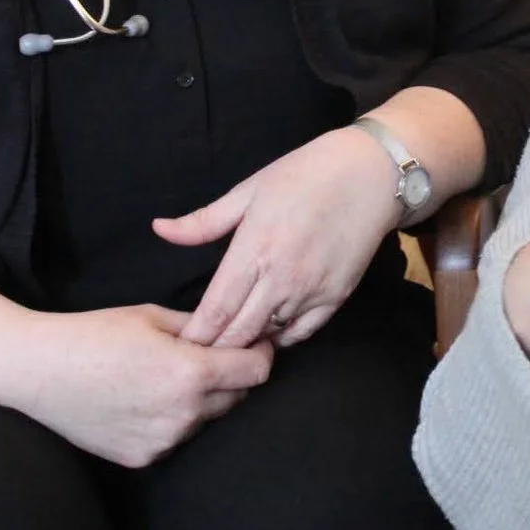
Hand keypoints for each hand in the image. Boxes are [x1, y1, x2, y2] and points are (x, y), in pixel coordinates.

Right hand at [6, 302, 273, 467]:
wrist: (36, 370)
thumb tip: (232, 330)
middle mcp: (184, 414)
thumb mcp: (151, 317)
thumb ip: (200, 327)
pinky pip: (176, 438)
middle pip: (237, 397)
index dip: (260, 353)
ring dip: (200, 401)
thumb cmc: (92, 334)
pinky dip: (172, 420)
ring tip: (164, 378)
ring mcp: (164, 441)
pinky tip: (142, 400)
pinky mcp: (143, 458)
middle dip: (231, 376)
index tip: (253, 343)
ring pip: (206, 420)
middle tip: (208, 357)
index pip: (257, 371)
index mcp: (191, 374)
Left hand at [156, 126, 397, 347]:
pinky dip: (281, 337)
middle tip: (198, 355)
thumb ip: (202, 221)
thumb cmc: (304, 175)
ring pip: (269, 337)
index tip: (181, 346)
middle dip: (216, 349)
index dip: (196, 336)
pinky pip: (301, 333)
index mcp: (253, 250)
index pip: (216, 311)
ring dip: (248, 343)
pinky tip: (269, 330)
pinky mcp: (335, 298)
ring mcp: (311, 291)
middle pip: (239, 334)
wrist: (370, 175)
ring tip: (230, 345)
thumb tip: (159, 228)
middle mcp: (281, 278)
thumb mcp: (247, 191)